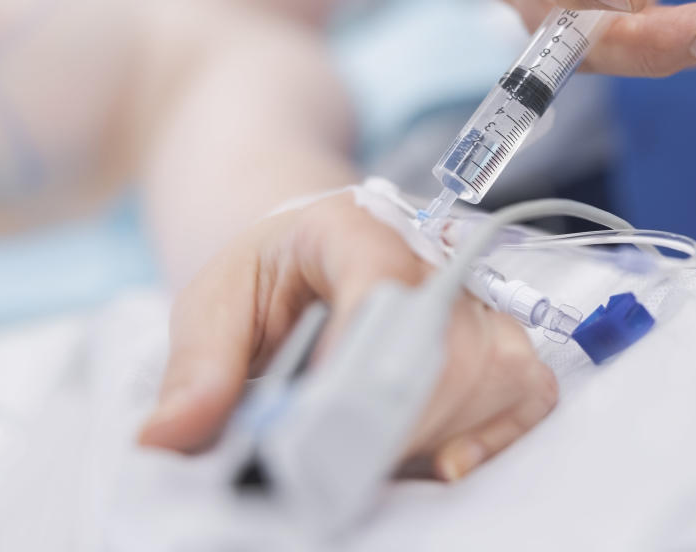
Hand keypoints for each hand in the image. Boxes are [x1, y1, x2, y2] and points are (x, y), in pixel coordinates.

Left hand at [138, 193, 557, 480]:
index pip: (379, 285)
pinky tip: (446, 464)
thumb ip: (198, 368)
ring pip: (487, 372)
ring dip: (427, 434)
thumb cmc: (268, 276)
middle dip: (385, 424)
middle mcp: (429, 255)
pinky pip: (529, 388)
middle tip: (327, 468)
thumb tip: (166, 440)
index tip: (314, 431)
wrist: (314, 249)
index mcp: (353, 227)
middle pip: (440, 345)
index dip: (354, 365)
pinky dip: (498, 433)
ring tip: (368, 457)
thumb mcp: (215, 304)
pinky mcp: (497, 334)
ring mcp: (472, 297)